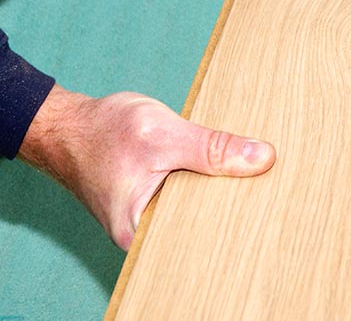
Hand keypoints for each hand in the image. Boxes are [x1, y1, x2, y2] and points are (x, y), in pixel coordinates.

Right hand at [18, 84, 275, 250]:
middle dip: (235, 203)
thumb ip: (213, 148)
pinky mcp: (156, 201)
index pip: (204, 235)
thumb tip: (262, 158)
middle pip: (206, 223)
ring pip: (200, 207)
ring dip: (223, 189)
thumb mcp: (163, 135)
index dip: (239, 219)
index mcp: (141, 230)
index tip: (272, 202)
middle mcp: (145, 233)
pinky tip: (230, 169)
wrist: (67, 125)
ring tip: (256, 175)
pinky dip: (208, 181)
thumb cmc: (103, 131)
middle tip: (273, 185)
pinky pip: (191, 196)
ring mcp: (150, 217)